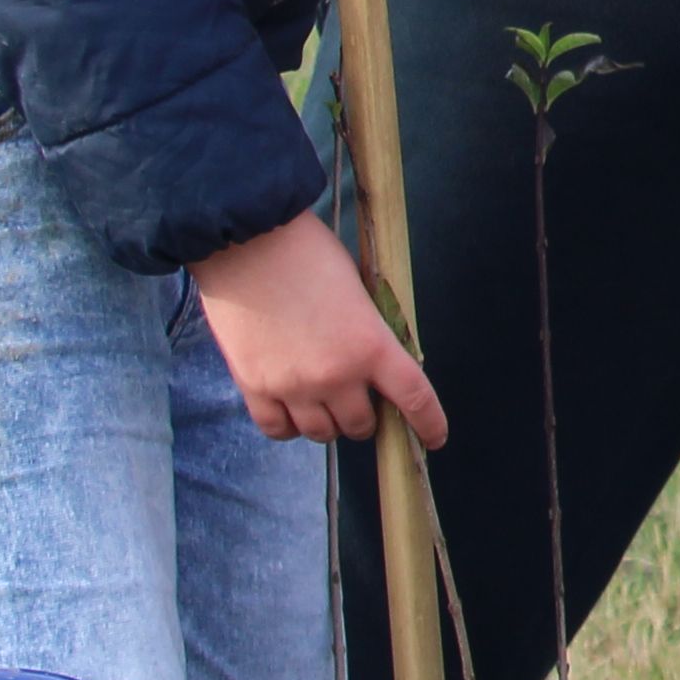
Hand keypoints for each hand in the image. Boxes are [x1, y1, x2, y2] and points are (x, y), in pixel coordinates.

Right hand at [192, 213, 449, 450]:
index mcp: (371, 345)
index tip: (434, 438)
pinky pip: (278, 430)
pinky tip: (292, 409)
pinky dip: (289, 426)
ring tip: (324, 401)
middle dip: (367, 416)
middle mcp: (335, 375)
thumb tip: (374, 360)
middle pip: (362, 425)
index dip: (429, 424)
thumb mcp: (357, 289)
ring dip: (329, 422)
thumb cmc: (306, 251)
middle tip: (360, 398)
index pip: (414, 398)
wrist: (244, 242)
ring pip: (322, 433)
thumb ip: (368, 330)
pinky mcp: (254, 387)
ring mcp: (293, 386)